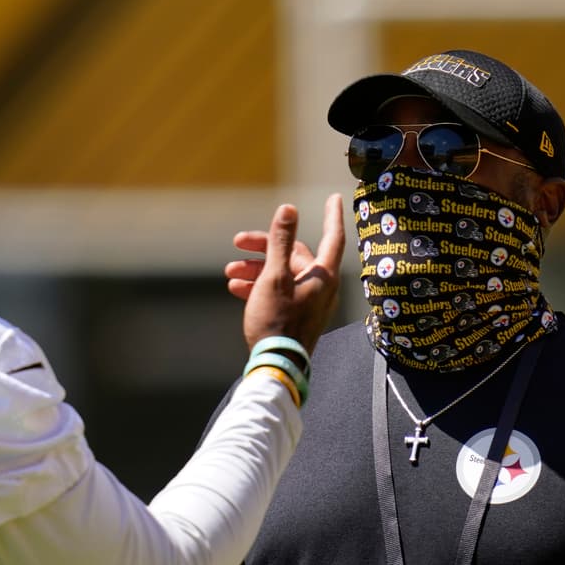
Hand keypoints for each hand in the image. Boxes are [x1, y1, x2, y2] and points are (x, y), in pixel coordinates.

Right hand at [226, 193, 343, 353]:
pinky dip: (260, 286)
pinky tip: (237, 288)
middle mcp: (321, 288)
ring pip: (283, 275)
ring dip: (256, 269)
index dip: (332, 216)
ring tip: (230, 272)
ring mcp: (309, 304)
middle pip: (294, 256)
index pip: (333, 237)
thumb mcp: (274, 276)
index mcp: (323, 276)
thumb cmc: (277, 321)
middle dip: (264, 248)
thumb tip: (289, 209)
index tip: (334, 198)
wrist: (275, 365)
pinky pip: (279, 293)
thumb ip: (280, 241)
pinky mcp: (296, 317)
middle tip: (238, 242)